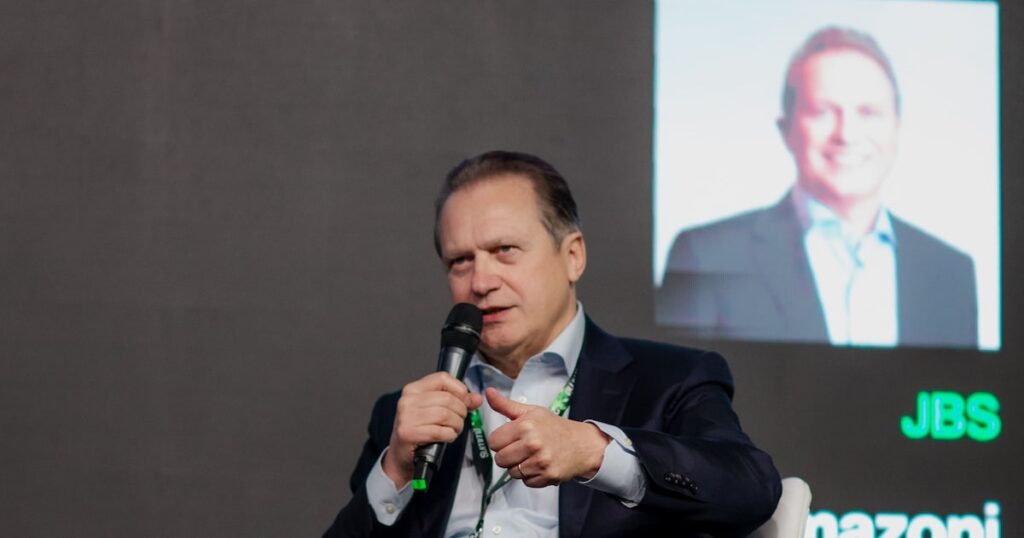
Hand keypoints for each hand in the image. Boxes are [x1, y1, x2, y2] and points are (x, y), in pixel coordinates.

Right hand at [382, 372, 482, 487]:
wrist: (401, 455)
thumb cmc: (419, 430)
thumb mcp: (436, 411)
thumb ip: (458, 401)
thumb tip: (476, 398)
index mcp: (413, 389)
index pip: (442, 378)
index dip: (459, 390)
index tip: (463, 402)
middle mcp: (408, 400)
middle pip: (447, 399)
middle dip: (461, 412)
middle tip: (459, 420)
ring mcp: (406, 417)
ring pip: (445, 415)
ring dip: (456, 425)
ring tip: (454, 430)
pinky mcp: (408, 433)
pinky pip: (440, 431)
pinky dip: (449, 435)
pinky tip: (447, 437)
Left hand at [485, 387, 609, 487]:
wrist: (582, 444)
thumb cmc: (554, 426)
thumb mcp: (530, 412)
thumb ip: (506, 405)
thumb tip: (488, 392)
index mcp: (525, 426)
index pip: (493, 442)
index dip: (500, 441)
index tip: (511, 439)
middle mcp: (532, 444)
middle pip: (500, 460)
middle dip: (508, 455)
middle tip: (521, 449)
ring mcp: (541, 462)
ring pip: (512, 473)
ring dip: (519, 467)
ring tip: (532, 457)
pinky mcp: (548, 476)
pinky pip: (526, 482)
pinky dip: (531, 476)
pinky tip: (540, 466)